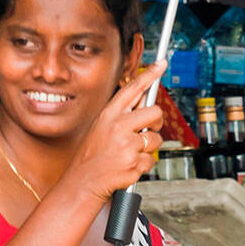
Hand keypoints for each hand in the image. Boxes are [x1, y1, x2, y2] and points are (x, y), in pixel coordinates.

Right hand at [66, 61, 166, 202]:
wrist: (83, 181)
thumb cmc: (92, 156)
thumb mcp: (100, 128)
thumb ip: (121, 116)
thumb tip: (144, 106)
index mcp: (109, 115)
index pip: (133, 88)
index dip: (150, 75)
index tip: (161, 64)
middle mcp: (118, 126)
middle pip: (154, 112)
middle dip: (156, 122)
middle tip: (148, 130)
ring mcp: (127, 144)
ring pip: (156, 139)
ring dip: (148, 148)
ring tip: (129, 153)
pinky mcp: (135, 162)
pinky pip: (151, 159)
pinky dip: (143, 164)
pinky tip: (128, 165)